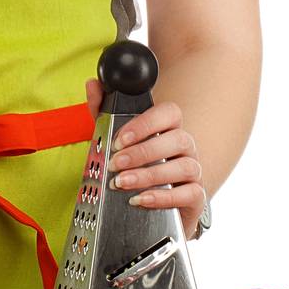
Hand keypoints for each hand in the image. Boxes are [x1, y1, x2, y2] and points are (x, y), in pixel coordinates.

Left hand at [85, 78, 206, 236]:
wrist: (152, 203)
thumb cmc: (135, 164)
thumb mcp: (114, 137)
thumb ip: (102, 111)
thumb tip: (93, 85)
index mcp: (169, 128)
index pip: (169, 113)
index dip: (146, 124)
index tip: (120, 139)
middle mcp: (185, 147)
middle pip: (178, 139)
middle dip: (143, 152)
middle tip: (116, 163)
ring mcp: (193, 171)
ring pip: (186, 166)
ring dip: (151, 175)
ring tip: (122, 183)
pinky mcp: (196, 196)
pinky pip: (191, 193)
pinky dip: (165, 198)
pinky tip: (141, 199)